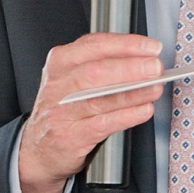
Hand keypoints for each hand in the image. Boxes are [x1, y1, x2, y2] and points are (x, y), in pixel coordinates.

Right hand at [16, 33, 165, 192]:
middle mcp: (58, 85)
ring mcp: (62, 111)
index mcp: (61, 62)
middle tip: (154, 67)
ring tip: (155, 87)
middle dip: (129, 68)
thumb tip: (144, 59)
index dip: (126, 45)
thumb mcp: (72, 78)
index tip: (150, 47)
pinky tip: (143, 110)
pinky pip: (103, 123)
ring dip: (133, 92)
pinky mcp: (70, 136)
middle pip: (95, 71)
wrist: (38, 147)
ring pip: (100, 98)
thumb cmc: (63, 107)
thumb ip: (102, 65)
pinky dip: (127, 116)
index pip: (94, 45)